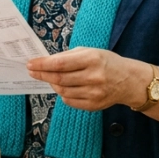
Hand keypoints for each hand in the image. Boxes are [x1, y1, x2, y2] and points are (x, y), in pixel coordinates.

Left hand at [27, 48, 145, 111]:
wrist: (128, 81)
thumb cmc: (106, 62)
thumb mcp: (90, 52)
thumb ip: (68, 57)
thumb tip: (45, 62)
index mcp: (92, 59)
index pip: (60, 64)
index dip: (42, 65)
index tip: (30, 64)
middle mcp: (94, 77)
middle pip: (59, 79)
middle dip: (42, 75)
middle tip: (32, 71)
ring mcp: (94, 94)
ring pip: (62, 91)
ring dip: (52, 84)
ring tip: (49, 78)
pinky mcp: (94, 106)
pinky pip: (70, 101)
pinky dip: (63, 94)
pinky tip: (63, 87)